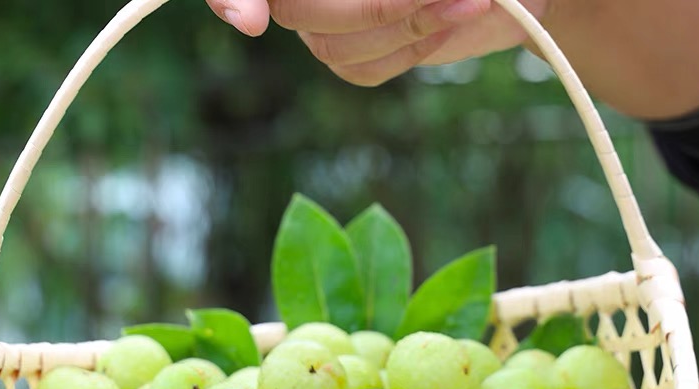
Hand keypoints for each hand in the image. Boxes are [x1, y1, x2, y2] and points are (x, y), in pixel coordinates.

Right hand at [204, 1, 548, 85]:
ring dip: (407, 24)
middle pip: (297, 9)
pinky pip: (364, 70)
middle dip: (376, 4)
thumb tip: (329, 10)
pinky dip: (411, 49)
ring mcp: (322, 21)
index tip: (248, 18)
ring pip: (333, 45)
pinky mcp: (353, 56)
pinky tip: (450, 21)